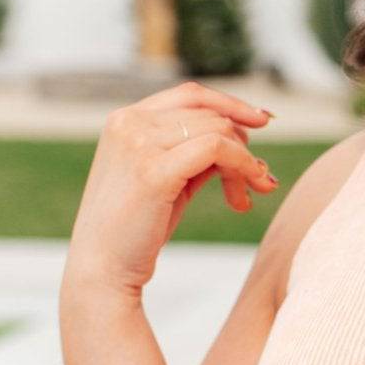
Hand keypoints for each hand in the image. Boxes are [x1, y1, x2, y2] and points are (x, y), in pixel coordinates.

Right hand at [62, 81, 276, 297]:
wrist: (103, 269)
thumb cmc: (135, 229)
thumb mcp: (166, 179)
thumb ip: (194, 153)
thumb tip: (241, 140)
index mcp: (126, 119)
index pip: (191, 95)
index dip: (231, 104)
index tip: (262, 122)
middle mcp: (129, 122)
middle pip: (210, 115)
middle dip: (243, 146)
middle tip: (259, 183)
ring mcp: (138, 143)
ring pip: (218, 131)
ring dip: (245, 164)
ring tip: (246, 197)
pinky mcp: (153, 170)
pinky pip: (217, 149)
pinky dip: (242, 167)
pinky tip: (246, 195)